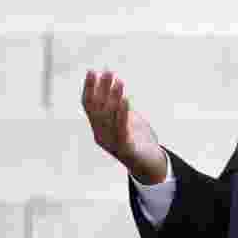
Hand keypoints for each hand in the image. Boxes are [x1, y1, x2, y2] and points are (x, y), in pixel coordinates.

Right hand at [81, 69, 166, 183]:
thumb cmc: (138, 141)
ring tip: (119, 81)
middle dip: (102, 88)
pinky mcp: (125, 149)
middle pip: (98, 108)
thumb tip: (117, 88)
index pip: (88, 105)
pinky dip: (122, 113)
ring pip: (109, 116)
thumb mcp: (128, 120)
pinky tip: (125, 100)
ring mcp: (111, 143)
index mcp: (98, 128)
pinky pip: (122, 128)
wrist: (149, 165)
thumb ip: (121, 108)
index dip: (89, 88)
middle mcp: (101, 135)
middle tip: (107, 71)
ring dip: (114, 96)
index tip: (92, 71)